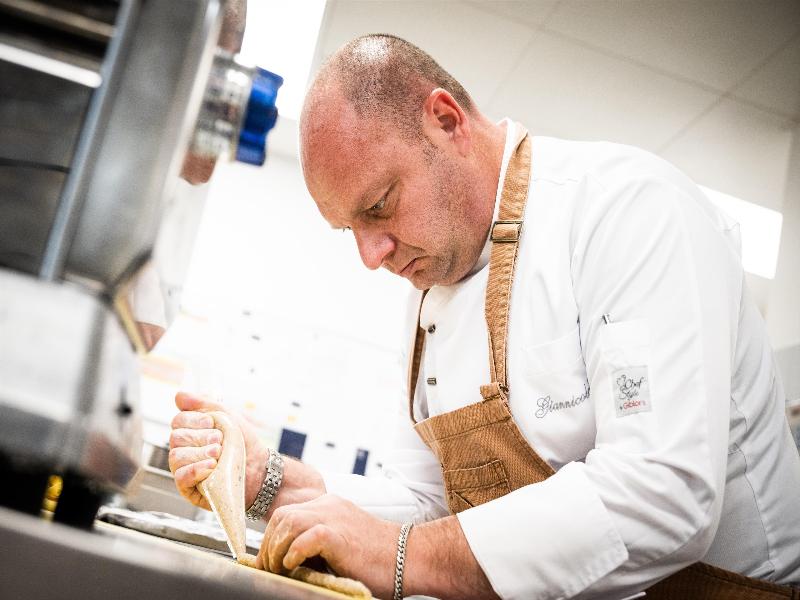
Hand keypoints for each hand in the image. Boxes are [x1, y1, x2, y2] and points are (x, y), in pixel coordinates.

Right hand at [169, 392, 266, 509]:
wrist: (258, 467)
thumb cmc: (242, 443)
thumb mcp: (227, 417)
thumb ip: (204, 403)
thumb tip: (179, 395)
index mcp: (191, 431)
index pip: (178, 421)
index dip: (193, 420)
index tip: (210, 422)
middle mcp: (184, 449)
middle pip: (176, 438)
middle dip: (200, 437)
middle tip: (219, 440)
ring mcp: (184, 468)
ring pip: (176, 457)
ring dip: (200, 453)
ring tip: (218, 454)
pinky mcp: (188, 487)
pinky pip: (180, 477)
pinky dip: (195, 469)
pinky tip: (210, 467)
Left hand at [257, 494, 397, 598]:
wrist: (410, 558)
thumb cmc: (379, 559)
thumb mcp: (341, 545)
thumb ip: (316, 546)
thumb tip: (287, 564)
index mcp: (329, 506)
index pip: (286, 513)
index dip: (271, 538)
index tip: (268, 561)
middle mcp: (329, 506)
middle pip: (282, 516)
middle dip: (268, 544)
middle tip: (268, 569)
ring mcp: (334, 517)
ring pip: (288, 522)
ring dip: (276, 549)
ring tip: (279, 570)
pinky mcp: (339, 534)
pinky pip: (306, 537)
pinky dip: (294, 552)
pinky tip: (293, 566)